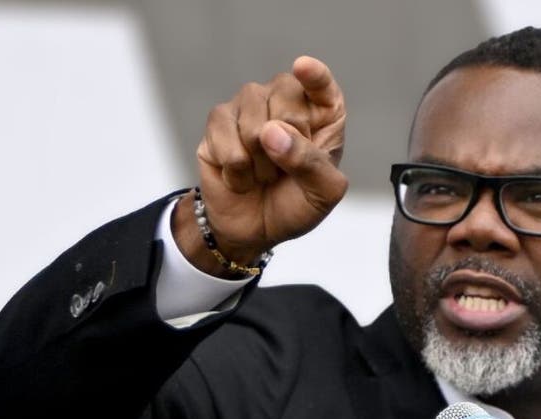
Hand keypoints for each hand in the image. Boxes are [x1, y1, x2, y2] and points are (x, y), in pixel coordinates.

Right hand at [174, 56, 347, 273]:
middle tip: (285, 170)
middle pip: (286, 99)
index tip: (303, 67)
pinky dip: (236, 168)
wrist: (255, 230)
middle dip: (287, 146)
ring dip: (260, 163)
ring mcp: (249, 106)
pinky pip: (225, 136)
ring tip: (264, 174)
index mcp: (321, 113)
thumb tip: (272, 131)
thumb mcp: (321, 194)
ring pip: (253, 121)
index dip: (314, 76)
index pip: (321, 84)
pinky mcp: (219, 122)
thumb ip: (310, 163)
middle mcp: (285, 100)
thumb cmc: (295, 205)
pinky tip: (241, 176)